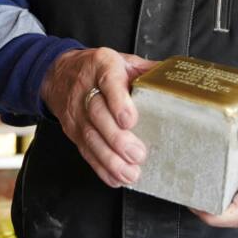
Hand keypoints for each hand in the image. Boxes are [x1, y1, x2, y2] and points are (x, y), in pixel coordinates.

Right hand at [41, 47, 157, 187]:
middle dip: (117, 138)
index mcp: (102, 65)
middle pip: (98, 114)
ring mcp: (77, 112)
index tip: (130, 120)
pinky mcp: (73, 131)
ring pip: (90, 137)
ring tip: (129, 172)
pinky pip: (85, 151)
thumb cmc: (97, 68)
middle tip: (137, 154)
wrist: (60, 74)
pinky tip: (115, 177)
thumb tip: (177, 81)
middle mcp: (86, 89)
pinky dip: (101, 167)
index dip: (118, 102)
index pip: (108, 82)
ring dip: (110, 159)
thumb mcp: (123, 60)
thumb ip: (148, 71)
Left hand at [193, 101, 237, 228]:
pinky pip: (236, 193)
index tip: (194, 203)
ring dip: (212, 198)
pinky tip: (205, 175)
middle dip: (207, 207)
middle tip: (183, 190)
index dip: (214, 214)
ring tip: (189, 183)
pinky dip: (219, 188)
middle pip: (232, 213)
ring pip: (233, 205)